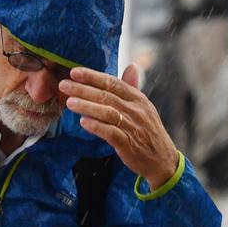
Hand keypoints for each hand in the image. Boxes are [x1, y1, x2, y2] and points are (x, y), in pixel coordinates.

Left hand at [58, 64, 181, 189]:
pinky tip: (83, 122)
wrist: (163, 160)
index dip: (93, 76)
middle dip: (83, 89)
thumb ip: (133, 88)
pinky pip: (111, 133)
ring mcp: (133, 127)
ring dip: (87, 106)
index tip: (74, 72)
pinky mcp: (128, 144)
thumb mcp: (144, 107)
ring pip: (107, 112)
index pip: (113, 83)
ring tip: (69, 102)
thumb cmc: (149, 132)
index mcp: (138, 99)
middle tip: (64, 85)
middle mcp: (136, 110)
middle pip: (106, 96)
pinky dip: (97, 126)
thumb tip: (131, 67)